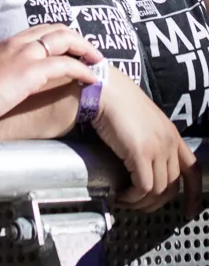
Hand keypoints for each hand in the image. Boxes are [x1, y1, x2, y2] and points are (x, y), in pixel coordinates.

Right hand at [0, 23, 101, 134]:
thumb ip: (1, 67)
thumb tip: (10, 76)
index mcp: (8, 43)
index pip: (42, 29)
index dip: (62, 36)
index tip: (74, 47)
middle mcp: (18, 43)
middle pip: (57, 29)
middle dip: (79, 38)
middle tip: (92, 52)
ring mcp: (24, 55)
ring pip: (64, 40)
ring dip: (85, 49)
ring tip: (97, 62)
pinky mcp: (29, 72)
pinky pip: (64, 65)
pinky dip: (82, 70)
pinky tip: (91, 79)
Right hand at [92, 66, 200, 216]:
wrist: (104, 88)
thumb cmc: (115, 99)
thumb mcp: (141, 120)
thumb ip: (148, 139)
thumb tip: (139, 164)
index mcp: (171, 134)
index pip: (193, 169)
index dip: (193, 194)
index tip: (189, 210)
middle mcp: (169, 142)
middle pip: (172, 185)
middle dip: (155, 202)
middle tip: (138, 204)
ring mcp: (157, 148)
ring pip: (157, 190)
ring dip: (140, 202)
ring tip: (124, 200)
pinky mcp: (140, 153)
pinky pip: (143, 187)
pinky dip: (132, 197)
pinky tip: (120, 195)